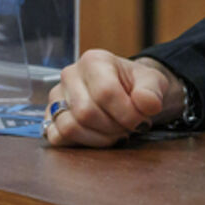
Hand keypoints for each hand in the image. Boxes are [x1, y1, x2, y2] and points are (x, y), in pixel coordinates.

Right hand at [43, 49, 184, 147]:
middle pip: (86, 113)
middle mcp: (70, 75)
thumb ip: (152, 91)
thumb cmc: (137, 86)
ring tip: (114, 133)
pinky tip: (97, 137)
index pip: (105, 92)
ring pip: (69, 127)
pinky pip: (56, 136)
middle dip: (113, 128)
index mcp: (94, 60)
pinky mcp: (51, 115)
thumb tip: (147, 103)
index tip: (142, 121)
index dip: (126, 114)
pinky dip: (79, 143)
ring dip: (97, 139)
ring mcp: (57, 96)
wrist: (126, 92)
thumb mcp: (153, 83)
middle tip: (128, 128)